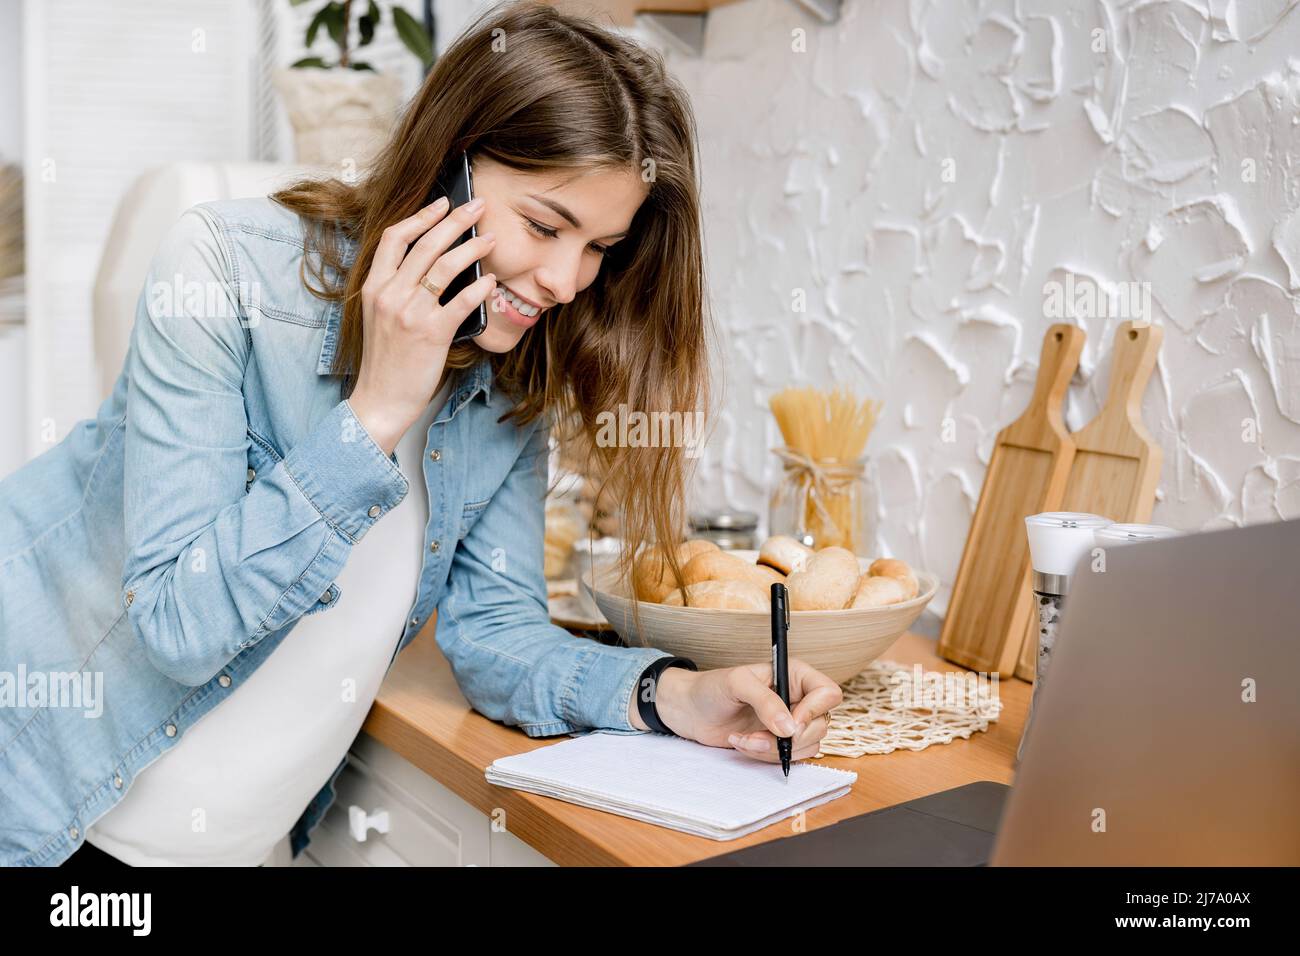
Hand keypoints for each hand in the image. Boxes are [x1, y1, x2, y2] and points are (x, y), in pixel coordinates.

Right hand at [348, 196, 497, 453]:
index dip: (421, 216)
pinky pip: (461, 301)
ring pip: (445, 266)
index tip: (442, 203)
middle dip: (455, 220)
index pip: (394, 237)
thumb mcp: (380, 316)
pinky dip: (480, 287)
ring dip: (472, 247)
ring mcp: (410, 312)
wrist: (380, 399)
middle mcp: (389, 294)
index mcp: (373, 286)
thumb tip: (437, 263)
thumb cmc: (386, 360)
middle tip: (479, 206)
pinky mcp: (432, 333)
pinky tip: (492, 280)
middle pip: (425, 244)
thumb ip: (398, 288)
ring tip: (492, 238)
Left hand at [648, 658, 842, 763]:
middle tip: (757, 735)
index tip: (790, 722)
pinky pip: (789, 757)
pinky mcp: (779, 743)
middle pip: (821, 725)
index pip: (828, 693)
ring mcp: (790, 722)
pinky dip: (766, 756)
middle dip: (788, 738)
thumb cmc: (712, 687)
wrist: (691, 711)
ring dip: (773, 750)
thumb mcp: (737, 683)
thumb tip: (789, 727)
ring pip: (807, 745)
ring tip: (744, 739)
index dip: (814, 710)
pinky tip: (743, 743)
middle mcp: (799, 698)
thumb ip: (765, 701)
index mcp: (795, 675)